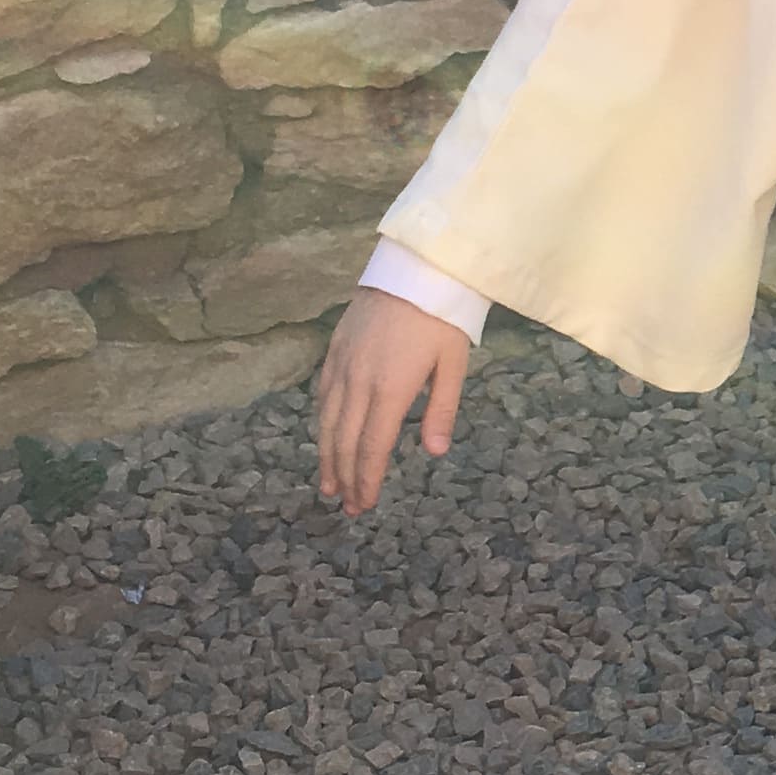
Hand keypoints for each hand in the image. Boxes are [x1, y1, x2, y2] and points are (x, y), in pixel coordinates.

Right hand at [317, 290, 471, 516]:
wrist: (413, 268)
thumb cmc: (441, 316)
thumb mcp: (454, 364)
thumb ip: (441, 409)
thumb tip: (434, 453)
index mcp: (390, 389)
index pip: (372, 446)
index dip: (366, 478)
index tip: (364, 504)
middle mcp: (359, 381)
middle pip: (345, 441)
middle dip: (345, 477)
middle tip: (348, 507)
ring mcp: (342, 365)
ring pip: (327, 421)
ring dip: (327, 457)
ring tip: (329, 485)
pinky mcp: (334, 350)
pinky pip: (322, 395)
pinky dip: (322, 424)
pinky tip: (325, 439)